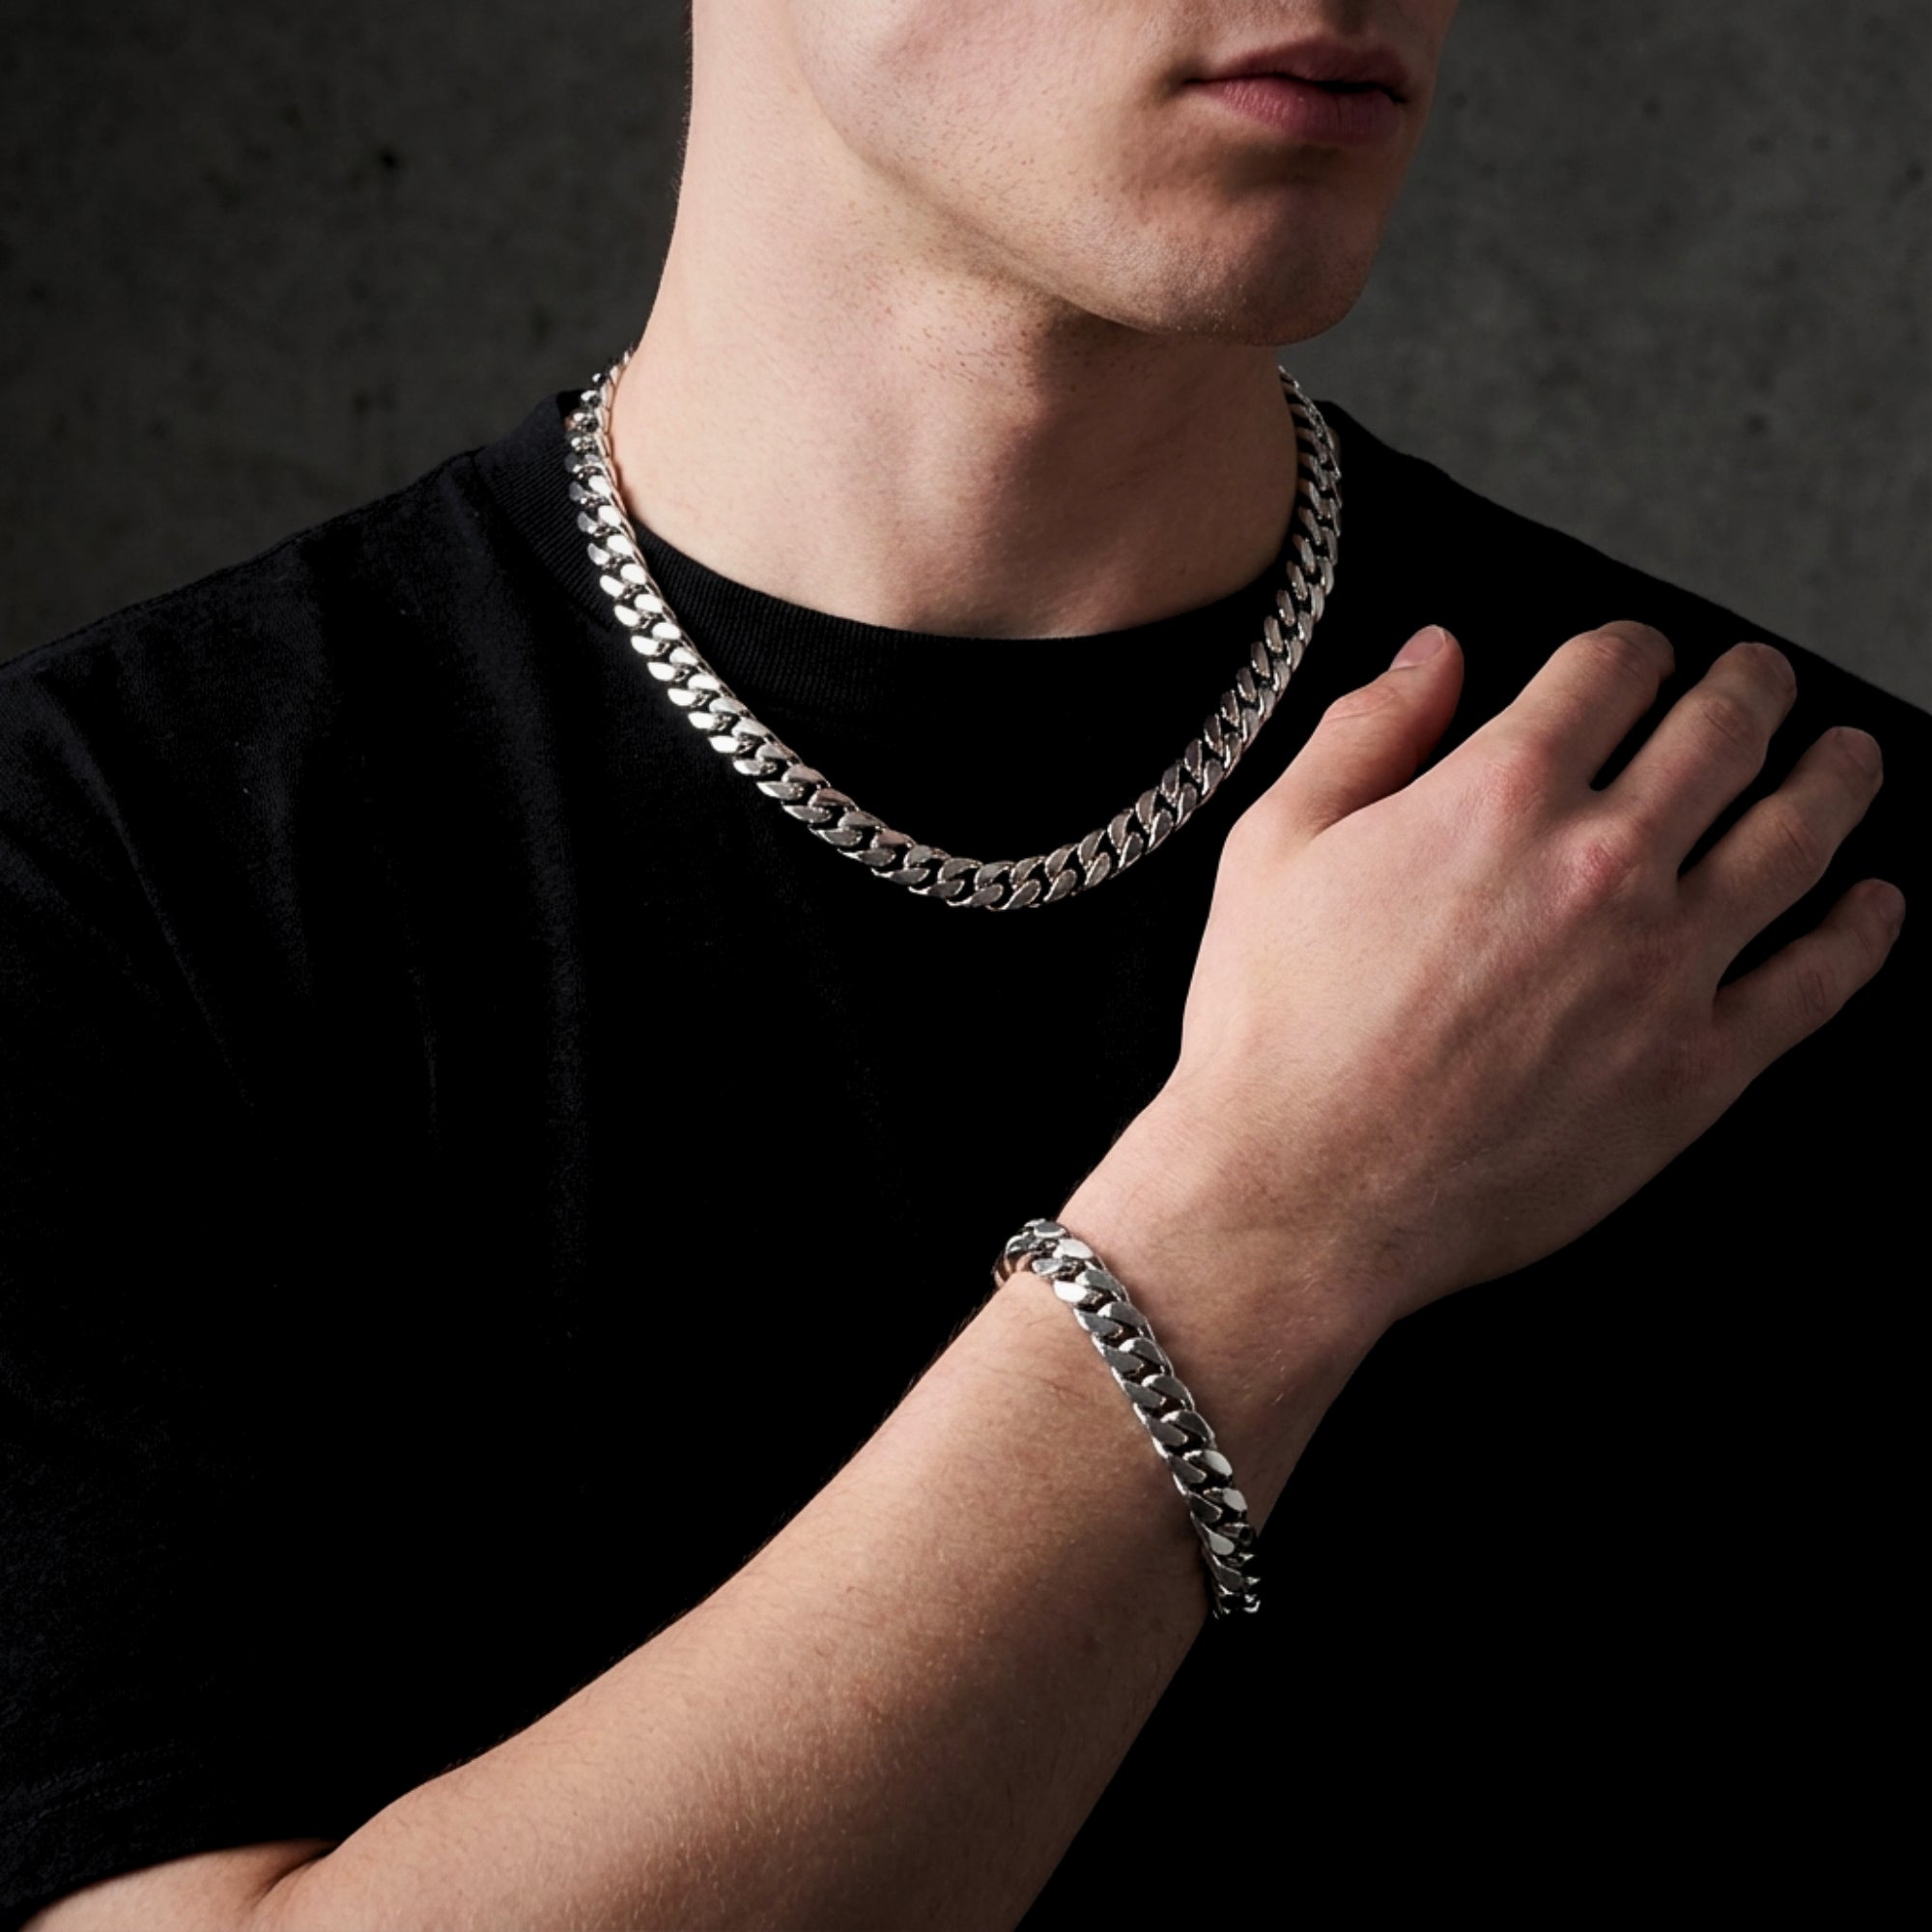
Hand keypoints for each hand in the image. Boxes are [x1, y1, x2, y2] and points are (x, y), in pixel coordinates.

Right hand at [1102, 621, 1903, 1335]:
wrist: (1302, 1191)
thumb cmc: (1274, 1027)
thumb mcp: (1273, 846)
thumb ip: (1363, 732)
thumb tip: (1435, 654)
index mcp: (1502, 793)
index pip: (1609, 669)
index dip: (1631, 646)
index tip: (1635, 656)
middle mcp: (1604, 862)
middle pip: (1723, 732)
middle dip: (1749, 686)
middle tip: (1759, 678)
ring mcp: (1664, 966)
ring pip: (1796, 837)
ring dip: (1835, 777)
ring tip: (1847, 756)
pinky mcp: (1695, 1067)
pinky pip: (1815, 981)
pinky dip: (1861, 932)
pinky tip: (1873, 905)